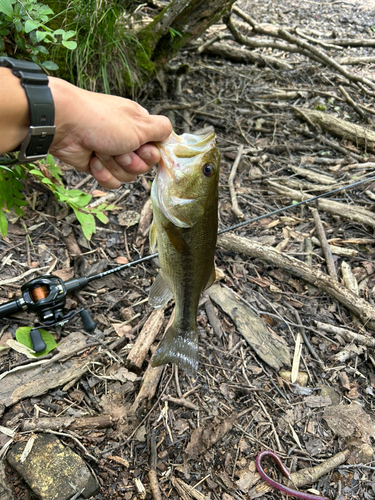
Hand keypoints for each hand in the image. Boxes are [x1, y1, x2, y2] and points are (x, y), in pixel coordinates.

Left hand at [48, 78, 171, 188]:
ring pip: (127, 176)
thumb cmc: (103, 121)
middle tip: (118, 148)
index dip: (150, 154)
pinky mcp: (98, 167)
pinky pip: (112, 182)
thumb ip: (162, 129)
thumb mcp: (140, 123)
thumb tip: (170, 134)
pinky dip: (103, 173)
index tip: (141, 147)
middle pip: (143, 167)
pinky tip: (93, 161)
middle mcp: (128, 141)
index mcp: (140, 127)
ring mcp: (112, 155)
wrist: (65, 126)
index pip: (157, 151)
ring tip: (101, 150)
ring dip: (114, 165)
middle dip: (130, 162)